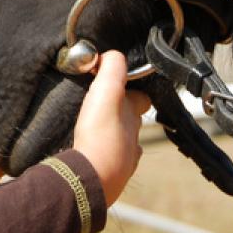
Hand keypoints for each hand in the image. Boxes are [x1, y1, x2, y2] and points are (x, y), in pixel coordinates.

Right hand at [73, 50, 150, 205]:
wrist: (90, 178)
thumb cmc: (100, 134)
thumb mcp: (106, 90)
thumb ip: (112, 67)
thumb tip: (112, 54)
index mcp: (133, 116)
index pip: (142, 98)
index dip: (133, 90)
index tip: (118, 85)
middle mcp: (133, 139)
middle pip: (132, 122)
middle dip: (121, 114)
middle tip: (102, 107)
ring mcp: (124, 161)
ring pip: (123, 144)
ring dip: (113, 137)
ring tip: (95, 131)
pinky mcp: (110, 178)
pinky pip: (109, 164)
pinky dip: (102, 158)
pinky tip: (91, 155)